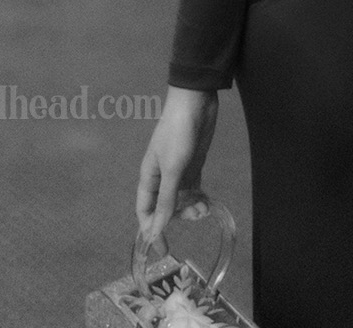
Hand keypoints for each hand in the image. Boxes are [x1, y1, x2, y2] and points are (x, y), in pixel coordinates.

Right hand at [136, 86, 217, 246]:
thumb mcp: (173, 169)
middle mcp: (162, 177)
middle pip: (165, 208)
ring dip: (191, 208)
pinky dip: (199, 198)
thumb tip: (156, 229)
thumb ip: (166, 200)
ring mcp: (178, 171)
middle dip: (179, 217)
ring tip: (205, 207)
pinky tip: (207, 202)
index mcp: (150, 176)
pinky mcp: (193, 165)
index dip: (151, 230)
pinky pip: (193, 190)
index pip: (145, 210)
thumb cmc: (178, 134)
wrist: (196, 103)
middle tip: (197, 215)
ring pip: (181, 200)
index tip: (163, 250)